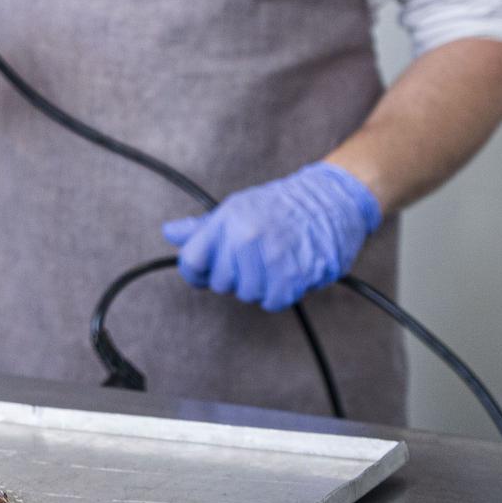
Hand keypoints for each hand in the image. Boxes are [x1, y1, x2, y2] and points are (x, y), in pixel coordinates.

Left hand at [161, 162, 381, 312]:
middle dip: (232, 277)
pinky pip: (271, 302)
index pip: (192, 260)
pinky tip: (286, 274)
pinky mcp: (294, 276)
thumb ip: (202, 228)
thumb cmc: (281, 205)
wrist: (331, 199)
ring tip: (271, 264)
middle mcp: (246, 238)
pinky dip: (278, 294)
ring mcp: (270, 257)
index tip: (206, 270)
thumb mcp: (237, 208)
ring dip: (257, 286)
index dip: (196, 271)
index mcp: (227, 220)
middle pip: (219, 282)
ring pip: (246, 294)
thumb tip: (170, 233)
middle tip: (251, 260)